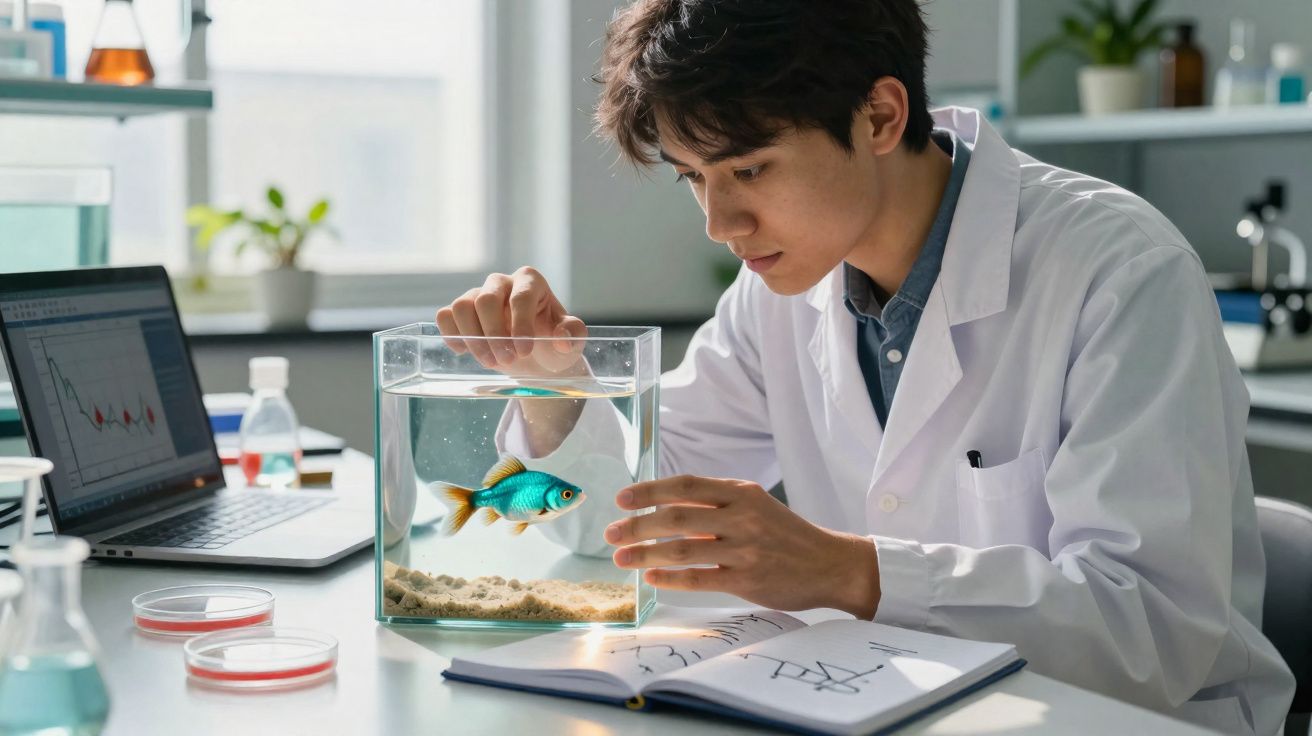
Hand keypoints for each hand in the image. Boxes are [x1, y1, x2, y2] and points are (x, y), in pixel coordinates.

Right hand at [436, 266, 587, 375]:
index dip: (520, 325)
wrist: (535, 356)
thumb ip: (573, 336)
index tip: (524, 351)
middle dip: (494, 335)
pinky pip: (445, 315)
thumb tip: (562, 339)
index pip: (520, 297)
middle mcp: (502, 282)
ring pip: (461, 306)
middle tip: (506, 361)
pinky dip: (452, 335)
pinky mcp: (461, 311)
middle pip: (486, 299)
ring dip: (473, 339)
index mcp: (531, 281)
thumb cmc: (553, 343)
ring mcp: (478, 294)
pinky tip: (467, 352)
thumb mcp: (571, 341)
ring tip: (491, 362)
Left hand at [604, 475, 880, 617]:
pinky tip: (653, 578)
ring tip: (622, 559)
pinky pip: (700, 577)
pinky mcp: (747, 579)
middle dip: (637, 525)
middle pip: (677, 517)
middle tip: (611, 533)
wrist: (830, 564)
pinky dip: (672, 577)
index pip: (686, 486)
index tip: (622, 499)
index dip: (650, 490)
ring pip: (683, 549)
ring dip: (646, 553)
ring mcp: (744, 549)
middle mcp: (741, 517)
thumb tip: (665, 508)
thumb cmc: (785, 534)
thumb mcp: (755, 506)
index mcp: (741, 493)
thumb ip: (716, 505)